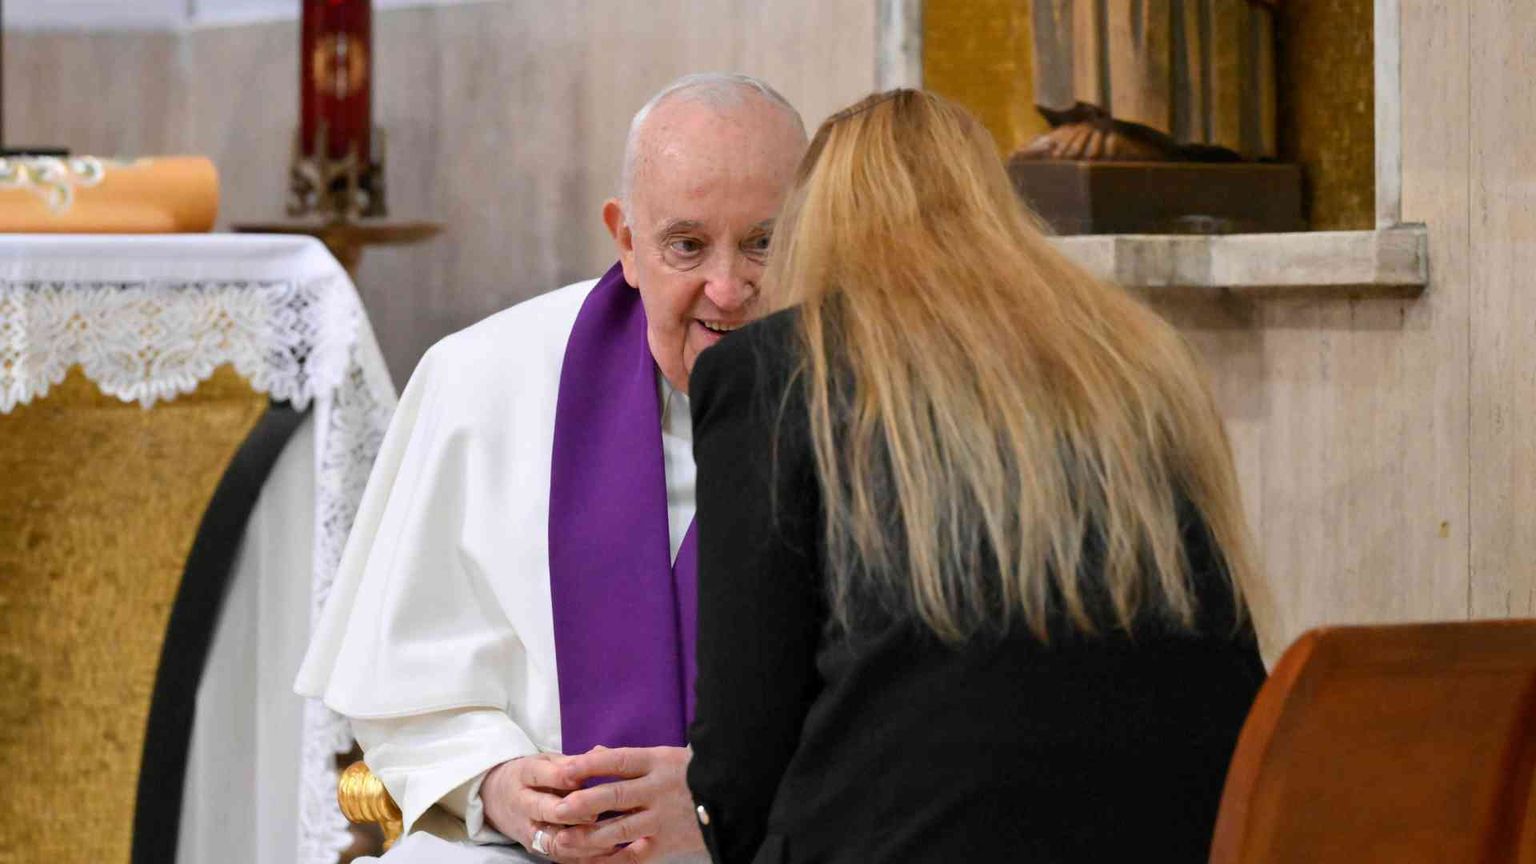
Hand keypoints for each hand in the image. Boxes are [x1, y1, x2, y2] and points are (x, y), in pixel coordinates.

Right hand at [481, 753, 594, 860]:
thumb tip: (602, 754)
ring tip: (605, 837)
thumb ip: (572, 761)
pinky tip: (603, 851)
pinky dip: (580, 856)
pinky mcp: (534, 849)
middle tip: (595, 812)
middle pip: (545, 810)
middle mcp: (522, 804)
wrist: (493, 797)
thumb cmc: (530, 775)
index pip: (543, 775)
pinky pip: (558, 857)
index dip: (566, 777)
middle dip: (571, 812)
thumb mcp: (545, 761)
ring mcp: (527, 830)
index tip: (587, 778)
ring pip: (552, 841)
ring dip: (579, 841)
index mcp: (524, 774)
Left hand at [539, 746, 704, 862]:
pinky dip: (610, 860)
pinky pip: (633, 856)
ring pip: (619, 829)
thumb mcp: (666, 755)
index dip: (589, 765)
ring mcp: (662, 818)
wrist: (735, 796)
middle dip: (583, 803)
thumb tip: (593, 752)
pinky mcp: (666, 843)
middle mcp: (658, 789)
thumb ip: (629, 758)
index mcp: (657, 762)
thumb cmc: (694, 772)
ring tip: (564, 839)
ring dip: (589, 835)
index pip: (617, 761)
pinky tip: (590, 861)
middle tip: (558, 808)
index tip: (564, 769)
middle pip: (614, 795)